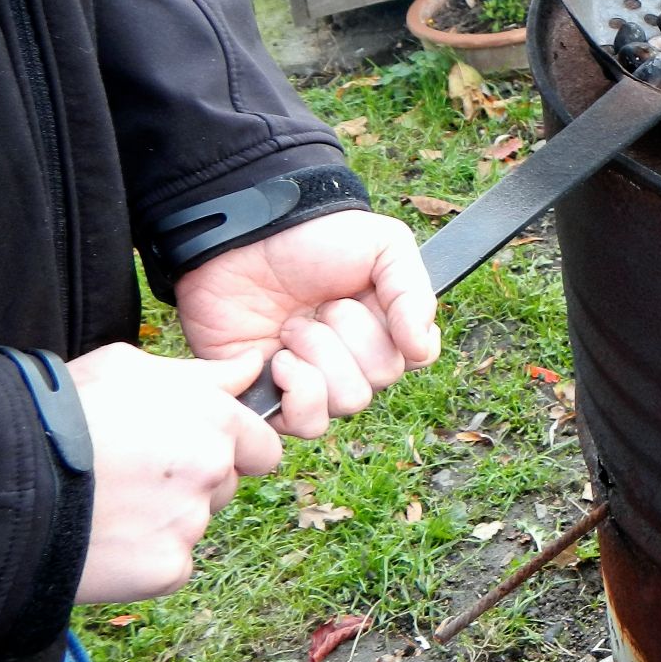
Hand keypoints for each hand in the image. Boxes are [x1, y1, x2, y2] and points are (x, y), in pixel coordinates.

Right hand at [69, 343, 281, 604]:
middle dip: (194, 482)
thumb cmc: (63, 411)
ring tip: (108, 504)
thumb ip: (204, 373)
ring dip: (166, 518)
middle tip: (134, 476)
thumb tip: (252, 366)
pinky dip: (144, 557)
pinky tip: (105, 538)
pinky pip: (170, 564)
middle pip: (225, 485)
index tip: (196, 452)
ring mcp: (192, 523)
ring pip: (194, 524)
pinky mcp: (167, 569)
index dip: (235, 449)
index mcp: (216, 419)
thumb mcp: (130, 369)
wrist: (3, 479)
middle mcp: (215, 470)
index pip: (263, 446)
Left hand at [174, 210, 439, 439]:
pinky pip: (308, 424)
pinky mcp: (274, 398)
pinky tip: (277, 358)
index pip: (418, 356)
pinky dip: (297, 390)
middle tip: (318, 305)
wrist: (240, 240)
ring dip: (319, 356)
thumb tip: (420, 351)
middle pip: (381, 379)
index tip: (369, 297)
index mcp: (384, 324)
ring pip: (348, 402)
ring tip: (290, 328)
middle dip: (348, 334)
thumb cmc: (312, 238)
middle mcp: (353, 358)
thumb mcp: (383, 245)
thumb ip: (414, 294)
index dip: (398, 332)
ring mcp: (314, 380)